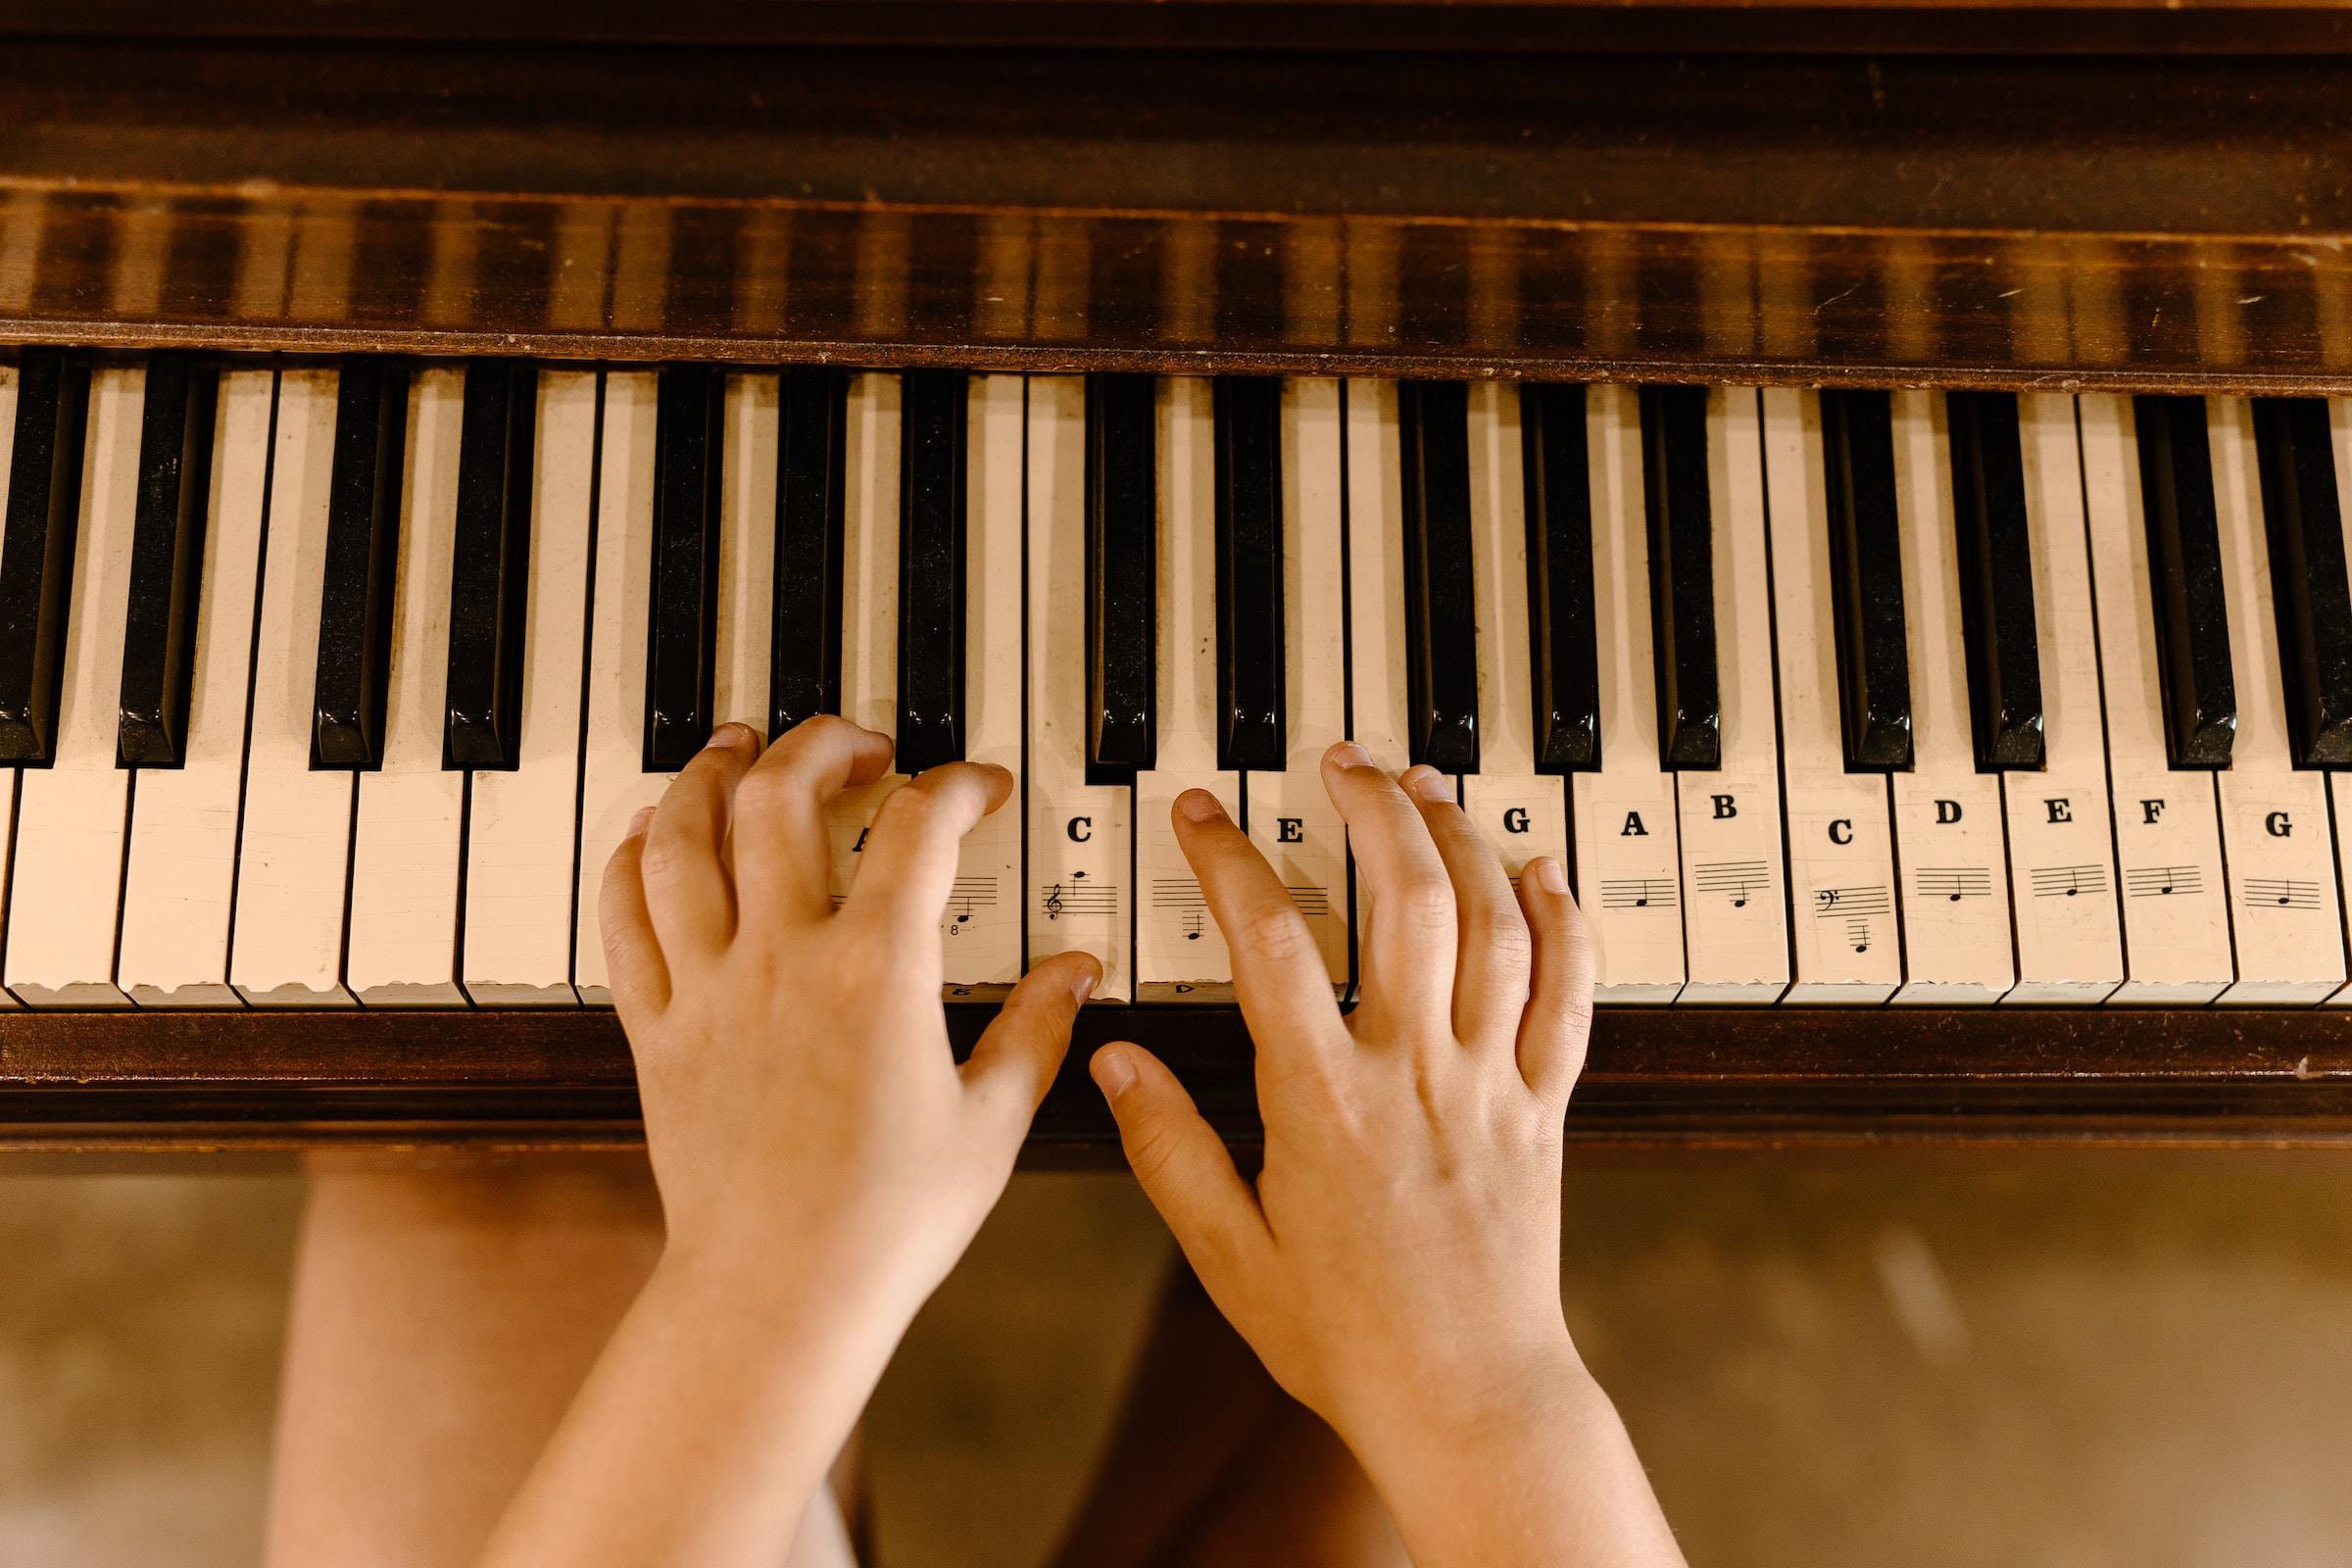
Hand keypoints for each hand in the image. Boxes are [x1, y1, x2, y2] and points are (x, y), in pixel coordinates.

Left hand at [600, 716, 1098, 1322]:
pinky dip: (629, 863)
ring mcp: (708, 990)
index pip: (919, 827)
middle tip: (854, 744)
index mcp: (878, 972)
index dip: (956, 785)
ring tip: (737, 750)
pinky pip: (623, 921)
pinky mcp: (656, 1032)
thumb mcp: (993, 1121)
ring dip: (709, 777)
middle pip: (781, 797)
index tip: (974, 787)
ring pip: (682, 839)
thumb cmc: (885, 1224)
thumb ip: (1037, 1028)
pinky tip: (646, 838)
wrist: (779, 1295)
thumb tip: (1075, 972)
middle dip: (822, 745)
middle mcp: (783, 960)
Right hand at [1090, 744, 1680, 1566]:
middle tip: (1341, 762)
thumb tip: (1116, 1061)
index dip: (1230, 860)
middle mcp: (1415, 1073)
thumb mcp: (1229, 1254)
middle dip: (1372, 808)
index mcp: (1325, 1102)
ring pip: (1494, 926)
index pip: (1270, 941)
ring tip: (1426, 784)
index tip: (1204, 818)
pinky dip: (1563, 923)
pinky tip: (1542, 871)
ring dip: (1461, 838)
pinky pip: (1570, 996)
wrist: (1469, 1401)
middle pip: (1406, 898)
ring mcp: (1490, 1084)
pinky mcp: (1544, 1109)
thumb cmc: (1348, 1340)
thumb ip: (1170, 1150)